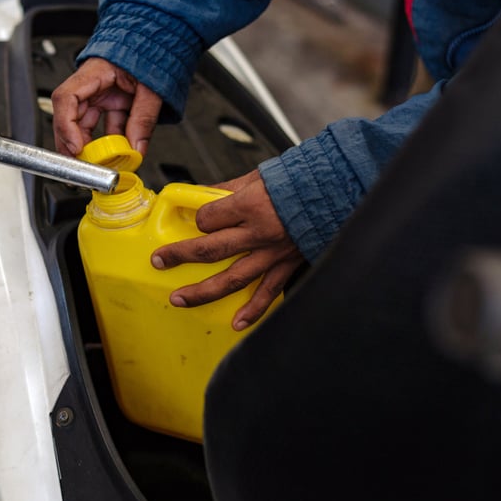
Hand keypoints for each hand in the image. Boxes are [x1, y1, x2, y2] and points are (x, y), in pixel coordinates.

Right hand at [51, 58, 163, 156]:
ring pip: (86, 125)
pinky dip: (111, 141)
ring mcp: (100, 94)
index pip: (66, 99)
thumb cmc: (152, 51)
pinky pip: (106, 125)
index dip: (66, 127)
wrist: (161, 41)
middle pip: (70, 118)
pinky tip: (119, 153)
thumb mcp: (152, 86)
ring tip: (103, 163)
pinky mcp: (112, 102)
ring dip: (93, 146)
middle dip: (74, 145)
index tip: (76, 148)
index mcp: (94, 73)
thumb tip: (136, 148)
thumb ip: (143, 118)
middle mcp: (91, 85)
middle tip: (84, 165)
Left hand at [150, 170, 304, 329]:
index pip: (208, 218)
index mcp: (250, 206)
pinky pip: (268, 293)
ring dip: (203, 291)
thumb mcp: (259, 177)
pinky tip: (236, 323)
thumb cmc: (299, 181)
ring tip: (180, 299)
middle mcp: (259, 233)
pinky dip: (253, 310)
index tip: (197, 221)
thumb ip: (229, 189)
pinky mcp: (288, 266)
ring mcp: (273, 253)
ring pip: (232, 278)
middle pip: (210, 249)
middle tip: (159, 262)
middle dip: (181, 256)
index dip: (198, 220)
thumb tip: (204, 193)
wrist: (340, 192)